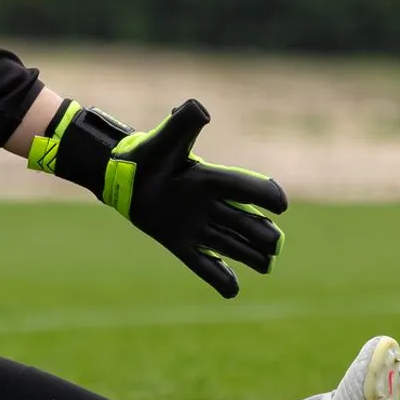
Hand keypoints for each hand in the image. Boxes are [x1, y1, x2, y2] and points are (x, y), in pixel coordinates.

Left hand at [103, 100, 286, 297]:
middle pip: (246, 222)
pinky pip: (203, 264)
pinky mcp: (179, 242)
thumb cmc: (144, 153)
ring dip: (251, 255)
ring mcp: (196, 225)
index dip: (264, 194)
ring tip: (266, 265)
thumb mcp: (164, 140)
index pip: (243, 188)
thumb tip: (199, 108)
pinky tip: (233, 290)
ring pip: (232, 244)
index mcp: (209, 179)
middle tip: (273, 245)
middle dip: (263, 233)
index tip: (280, 204)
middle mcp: (208, 204)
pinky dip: (219, 278)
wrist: (118, 173)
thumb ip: (182, 124)